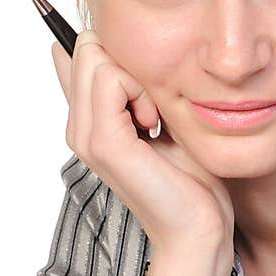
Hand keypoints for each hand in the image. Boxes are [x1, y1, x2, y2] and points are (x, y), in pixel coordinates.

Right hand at [52, 30, 234, 248]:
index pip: (78, 56)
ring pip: (95, 57)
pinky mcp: (103, 142)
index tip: (149, 99)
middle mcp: (80, 128)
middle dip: (128, 64)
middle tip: (153, 111)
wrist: (198, 228)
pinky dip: (140, 93)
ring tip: (154, 122)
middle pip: (87, 47)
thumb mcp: (164, 117)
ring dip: (136, 80)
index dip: (118, 56)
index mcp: (89, 122)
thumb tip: (125, 47)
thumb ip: (139, 88)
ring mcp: (86, 136)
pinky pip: (111, 78)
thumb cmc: (191, 180)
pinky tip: (153, 127)